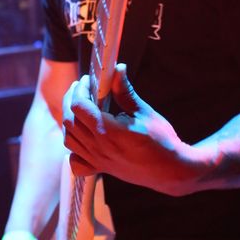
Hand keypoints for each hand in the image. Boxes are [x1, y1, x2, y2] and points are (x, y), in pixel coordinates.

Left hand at [62, 64, 194, 195]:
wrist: (170, 170)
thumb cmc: (161, 141)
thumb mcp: (145, 112)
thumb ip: (125, 92)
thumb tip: (118, 70)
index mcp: (108, 131)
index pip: (79, 106)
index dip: (80, 89)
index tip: (88, 80)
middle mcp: (99, 148)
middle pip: (69, 121)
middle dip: (71, 100)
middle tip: (81, 88)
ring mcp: (98, 160)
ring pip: (69, 140)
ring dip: (70, 121)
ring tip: (80, 108)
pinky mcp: (101, 169)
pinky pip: (76, 162)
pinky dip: (73, 149)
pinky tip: (82, 138)